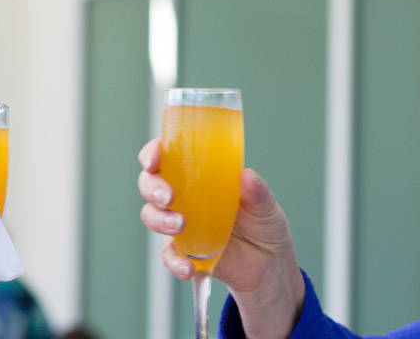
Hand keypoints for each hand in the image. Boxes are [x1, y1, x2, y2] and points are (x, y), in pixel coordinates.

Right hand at [137, 138, 305, 337]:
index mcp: (200, 175)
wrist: (268, 264)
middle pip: (150, 184)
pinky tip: (188, 266)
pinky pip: (169, 255)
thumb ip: (257, 191)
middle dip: (152, 188)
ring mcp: (181, 224)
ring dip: (159, 219)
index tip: (154, 160)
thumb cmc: (263, 225)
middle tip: (168, 197)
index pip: (168, 156)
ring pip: (152, 216)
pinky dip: (174, 261)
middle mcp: (184, 196)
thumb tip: (247, 175)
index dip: (154, 153)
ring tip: (179, 225)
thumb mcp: (266, 206)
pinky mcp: (184, 252)